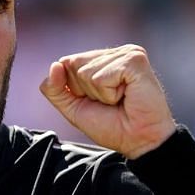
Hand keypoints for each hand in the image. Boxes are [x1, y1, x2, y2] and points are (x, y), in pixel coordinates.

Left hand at [39, 44, 175, 158]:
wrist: (139, 142)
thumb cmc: (114, 126)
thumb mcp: (74, 108)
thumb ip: (55, 89)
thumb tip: (54, 65)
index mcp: (102, 59)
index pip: (66, 63)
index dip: (75, 88)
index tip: (99, 101)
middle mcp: (115, 53)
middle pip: (73, 64)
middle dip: (86, 91)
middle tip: (111, 102)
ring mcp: (126, 54)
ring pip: (86, 71)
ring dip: (100, 94)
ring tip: (120, 100)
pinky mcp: (135, 60)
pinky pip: (101, 77)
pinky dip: (109, 94)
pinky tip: (127, 96)